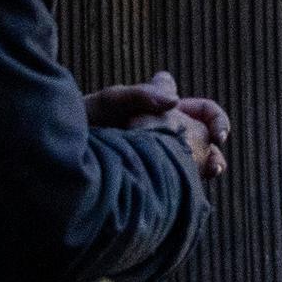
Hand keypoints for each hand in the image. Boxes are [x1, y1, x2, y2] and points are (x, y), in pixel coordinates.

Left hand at [91, 74, 231, 179]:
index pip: (203, 110)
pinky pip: (179, 180)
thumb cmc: (86, 120)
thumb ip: (142, 95)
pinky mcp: (155, 176)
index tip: (216, 134)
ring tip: (209, 173)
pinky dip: (187, 183)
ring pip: (196, 162)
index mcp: (166, 110)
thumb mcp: (111, 101)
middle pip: (206, 140)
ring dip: (208, 167)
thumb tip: (174, 101)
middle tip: (214, 161)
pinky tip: (187, 187)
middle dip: (215, 150)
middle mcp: (169, 132)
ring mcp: (163, 155)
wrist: (65, 150)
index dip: (215, 119)